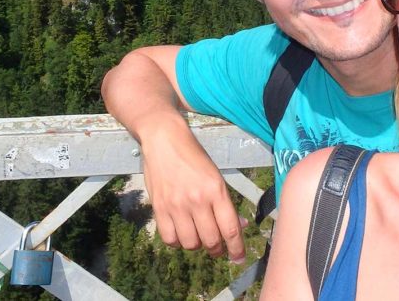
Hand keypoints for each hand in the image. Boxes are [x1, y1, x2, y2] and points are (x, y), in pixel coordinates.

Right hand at [141, 125, 246, 261]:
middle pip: (211, 241)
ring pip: (191, 244)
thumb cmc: (193, 156)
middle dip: (217, 249)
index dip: (237, 249)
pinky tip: (181, 233)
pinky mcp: (159, 208)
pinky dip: (177, 242)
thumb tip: (240, 226)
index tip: (239, 258)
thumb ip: (225, 203)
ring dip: (197, 245)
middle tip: (217, 247)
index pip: (230, 229)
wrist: (164, 139)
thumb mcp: (215, 176)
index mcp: (216, 190)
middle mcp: (197, 200)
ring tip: (198, 236)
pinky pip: (170, 239)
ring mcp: (176, 205)